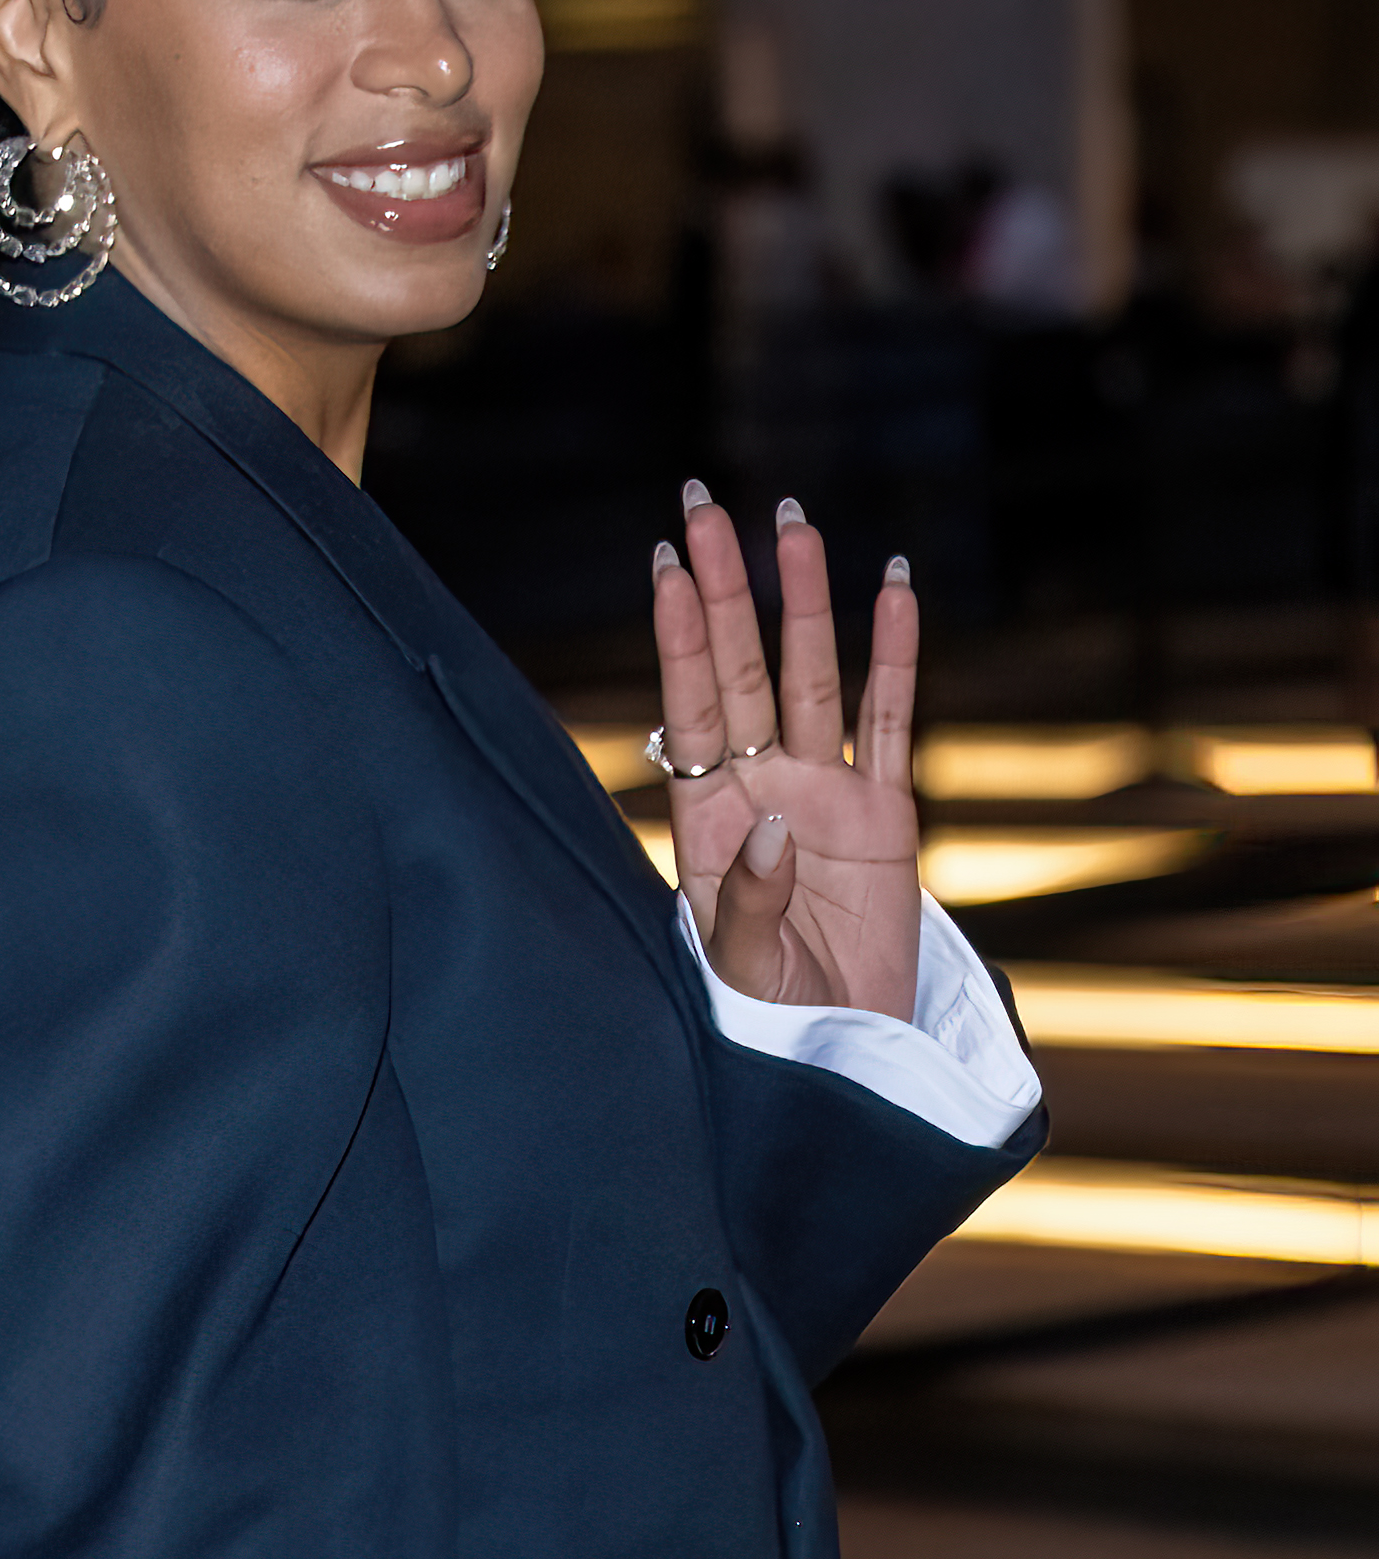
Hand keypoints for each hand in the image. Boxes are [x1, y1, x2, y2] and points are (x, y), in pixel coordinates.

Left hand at [651, 484, 920, 1019]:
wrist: (840, 1054)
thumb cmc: (770, 1018)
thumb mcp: (741, 971)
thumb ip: (747, 902)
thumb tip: (772, 825)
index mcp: (706, 819)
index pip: (688, 706)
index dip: (681, 635)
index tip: (664, 564)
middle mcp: (759, 788)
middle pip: (741, 668)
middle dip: (724, 587)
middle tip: (705, 504)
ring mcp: (823, 792)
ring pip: (812, 676)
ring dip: (802, 601)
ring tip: (792, 522)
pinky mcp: (886, 812)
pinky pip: (892, 719)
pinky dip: (895, 654)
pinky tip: (892, 588)